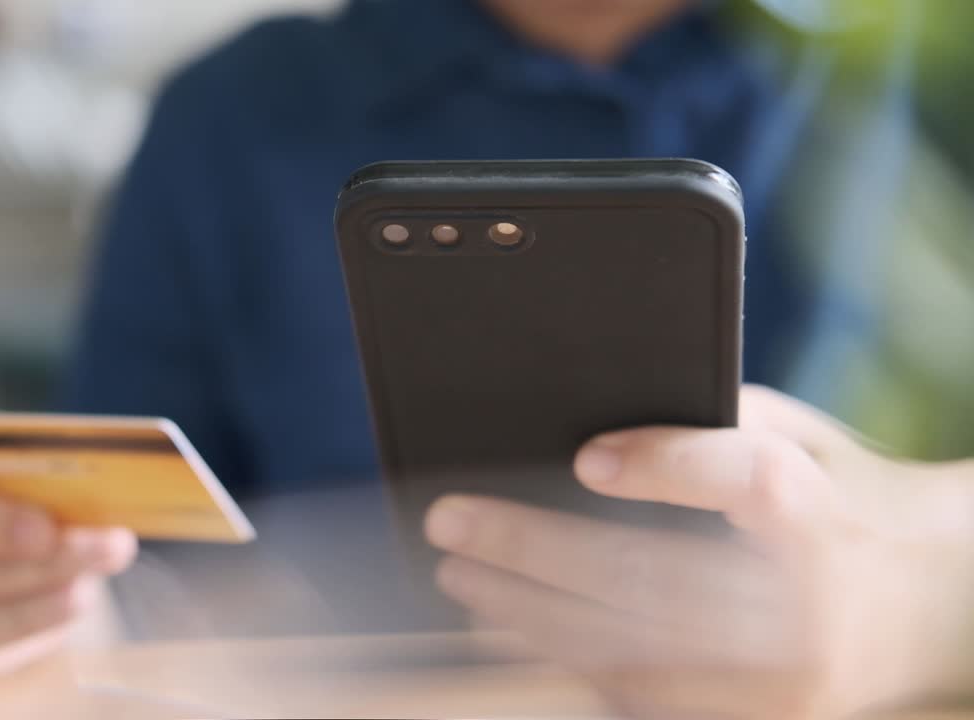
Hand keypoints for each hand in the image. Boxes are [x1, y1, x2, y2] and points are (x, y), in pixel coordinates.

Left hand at [426, 385, 973, 718]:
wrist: (929, 606)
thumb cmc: (841, 503)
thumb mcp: (805, 441)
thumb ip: (718, 425)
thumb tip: (593, 424)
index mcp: (825, 510)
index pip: (744, 478)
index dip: (663, 466)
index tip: (582, 459)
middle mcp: (811, 600)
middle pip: (656, 573)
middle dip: (533, 548)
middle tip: (453, 521)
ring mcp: (787, 678)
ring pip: (633, 645)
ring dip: (528, 613)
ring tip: (462, 578)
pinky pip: (645, 694)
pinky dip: (569, 659)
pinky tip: (512, 629)